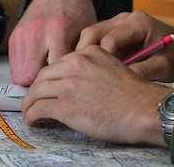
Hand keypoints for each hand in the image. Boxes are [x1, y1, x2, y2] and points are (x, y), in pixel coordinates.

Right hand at [9, 0, 96, 84]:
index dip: (62, 82)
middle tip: (55, 86)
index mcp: (59, 31)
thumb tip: (78, 83)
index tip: (68, 87)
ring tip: (48, 79)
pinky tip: (39, 69)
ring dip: (32, 81)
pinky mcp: (14, 37)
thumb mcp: (87, 32)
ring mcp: (23, 35)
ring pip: (20, 75)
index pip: (55, 69)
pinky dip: (25, 71)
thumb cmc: (78, 13)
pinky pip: (14, 66)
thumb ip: (81, 56)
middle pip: (32, 76)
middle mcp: (37, 33)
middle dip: (43, 86)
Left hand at [22, 43, 169, 146]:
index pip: (60, 62)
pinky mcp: (65, 106)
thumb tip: (79, 85)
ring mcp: (69, 84)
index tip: (49, 87)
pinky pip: (38, 108)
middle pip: (44, 75)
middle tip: (35, 100)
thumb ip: (94, 69)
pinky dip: (31, 115)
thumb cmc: (135, 96)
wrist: (143, 110)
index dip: (52, 77)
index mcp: (90, 52)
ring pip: (36, 91)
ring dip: (30, 103)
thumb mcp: (114, 68)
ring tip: (30, 112)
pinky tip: (33, 120)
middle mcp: (77, 63)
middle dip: (37, 89)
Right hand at [78, 11, 173, 81]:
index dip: (99, 58)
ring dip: (84, 55)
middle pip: (93, 32)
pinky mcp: (115, 35)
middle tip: (77, 78)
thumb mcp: (163, 67)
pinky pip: (96, 43)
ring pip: (91, 37)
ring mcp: (118, 25)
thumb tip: (119, 85)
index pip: (110, 38)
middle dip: (83, 55)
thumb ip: (143, 71)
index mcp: (138, 23)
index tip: (94, 77)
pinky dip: (89, 56)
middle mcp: (125, 19)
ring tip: (79, 77)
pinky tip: (87, 74)